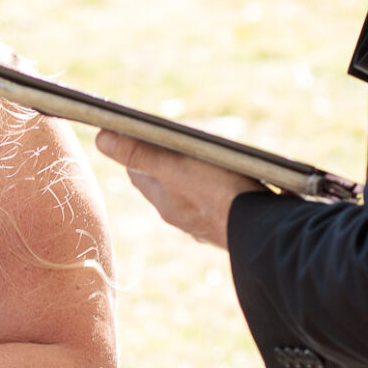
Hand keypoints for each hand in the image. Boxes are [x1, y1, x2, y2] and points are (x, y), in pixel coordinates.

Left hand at [95, 131, 258, 249]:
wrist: (267, 234)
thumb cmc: (218, 195)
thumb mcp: (174, 167)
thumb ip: (138, 154)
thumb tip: (100, 139)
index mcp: (165, 202)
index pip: (139, 172)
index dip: (138, 150)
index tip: (142, 133)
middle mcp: (185, 216)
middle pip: (168, 182)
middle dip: (170, 161)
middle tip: (179, 141)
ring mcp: (211, 222)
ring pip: (198, 192)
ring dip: (202, 173)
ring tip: (214, 157)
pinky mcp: (239, 224)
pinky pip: (227, 201)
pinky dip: (230, 187)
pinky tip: (246, 178)